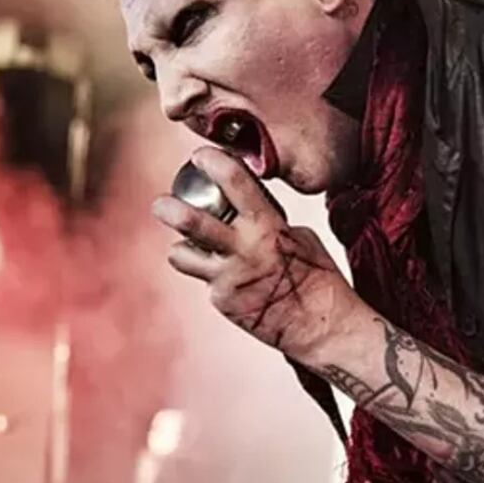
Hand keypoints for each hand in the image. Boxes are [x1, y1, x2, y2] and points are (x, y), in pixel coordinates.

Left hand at [151, 147, 360, 360]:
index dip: (213, 162)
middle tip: (161, 203)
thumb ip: (271, 224)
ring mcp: (229, 277)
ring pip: (182, 255)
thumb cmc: (319, 279)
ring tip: (185, 248)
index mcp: (268, 226)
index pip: (235, 182)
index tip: (201, 156)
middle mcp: (243, 249)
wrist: (323, 326)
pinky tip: (231, 282)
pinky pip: (204, 281)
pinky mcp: (223, 301)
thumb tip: (249, 214)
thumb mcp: (302, 239)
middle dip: (169, 208)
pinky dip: (212, 277)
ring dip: (181, 249)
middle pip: (191, 221)